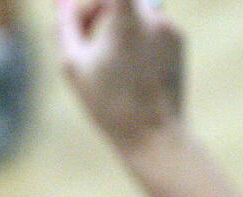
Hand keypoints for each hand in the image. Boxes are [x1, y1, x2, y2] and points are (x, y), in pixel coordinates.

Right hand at [56, 0, 183, 150]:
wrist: (155, 137)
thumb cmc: (109, 105)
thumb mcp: (74, 65)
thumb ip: (65, 25)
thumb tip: (62, 2)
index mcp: (126, 16)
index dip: (92, 3)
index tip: (81, 18)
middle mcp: (152, 14)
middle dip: (98, 9)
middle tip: (83, 37)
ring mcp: (169, 26)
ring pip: (134, 10)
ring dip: (117, 25)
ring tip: (107, 63)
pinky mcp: (180, 40)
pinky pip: (151, 27)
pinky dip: (137, 39)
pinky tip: (131, 72)